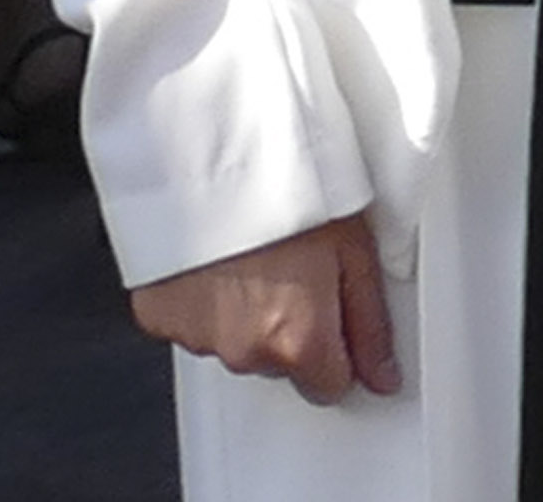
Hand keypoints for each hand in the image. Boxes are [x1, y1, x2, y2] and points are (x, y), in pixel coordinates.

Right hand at [134, 214, 400, 402]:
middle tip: (293, 267)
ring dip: (246, 314)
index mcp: (297, 340)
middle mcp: (245, 352)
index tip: (336, 314)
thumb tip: (384, 374)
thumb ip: (369, 323)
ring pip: (235, 344)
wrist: (212, 156)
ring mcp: (197, 338)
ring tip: (254, 256)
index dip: (338, 350)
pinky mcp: (158, 318)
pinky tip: (217, 260)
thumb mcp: (355, 247)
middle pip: (280, 363)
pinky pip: (193, 324)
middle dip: (291, 327)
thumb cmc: (289, 188)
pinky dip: (206, 302)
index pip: (329, 386)